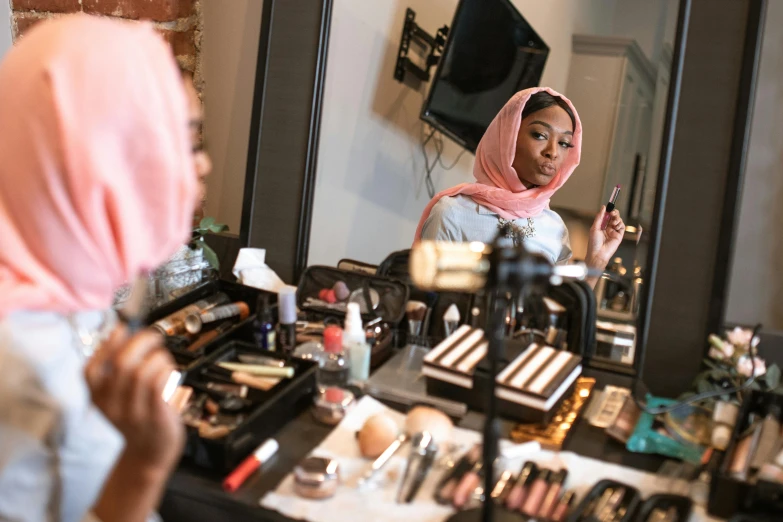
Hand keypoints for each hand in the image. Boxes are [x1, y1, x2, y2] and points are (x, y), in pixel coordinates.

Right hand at [85, 326, 184, 473]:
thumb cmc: (138, 419)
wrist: (149, 455)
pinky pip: (159, 385)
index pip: (91, 369)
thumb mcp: (118, 397)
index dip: (108, 344)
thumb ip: (118, 370)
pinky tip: (171, 374)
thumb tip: (124, 333)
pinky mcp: (156, 417)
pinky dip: (167, 371)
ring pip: (143, 372)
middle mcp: (112, 406)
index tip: (124, 328)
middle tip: (154, 337)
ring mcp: (133, 413)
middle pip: (121, 364)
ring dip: (158, 357)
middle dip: (141, 341)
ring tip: (164, 361)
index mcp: (98, 399)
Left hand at [585, 206, 624, 283]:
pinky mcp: (619, 236)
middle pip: (613, 217)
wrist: (598, 253)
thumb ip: (599, 217)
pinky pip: (622, 227)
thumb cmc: (594, 243)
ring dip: (616, 218)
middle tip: (612, 212)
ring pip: (618, 221)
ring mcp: (614, 232)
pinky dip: (619, 224)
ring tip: (613, 221)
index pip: (606, 216)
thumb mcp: (594, 227)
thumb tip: (603, 207)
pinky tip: (615, 226)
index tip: (609, 207)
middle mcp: (608, 228)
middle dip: (614, 213)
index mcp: (601, 226)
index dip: (608, 211)